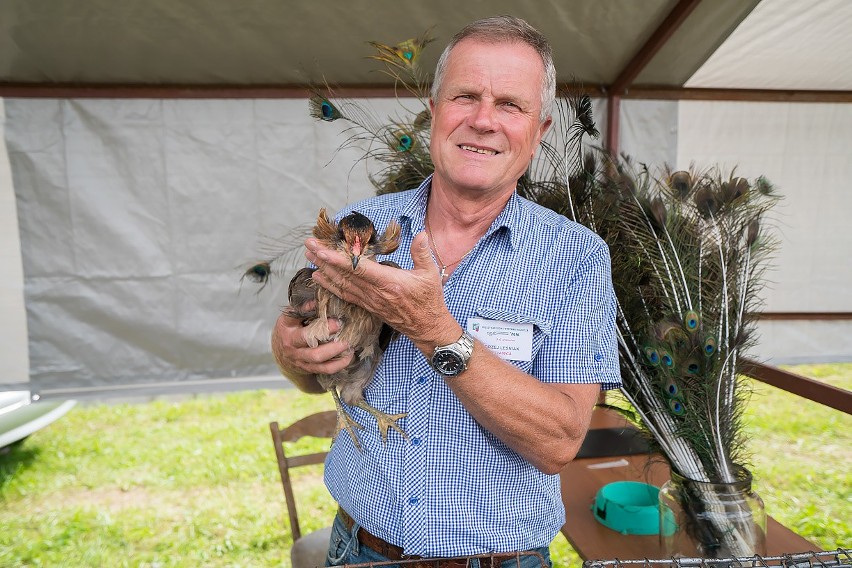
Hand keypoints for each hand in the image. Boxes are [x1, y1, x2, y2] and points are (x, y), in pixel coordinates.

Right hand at [271, 310, 352, 387]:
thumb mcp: (292, 317)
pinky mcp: (308, 368)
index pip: (293, 316)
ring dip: (336, 350)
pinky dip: (339, 363)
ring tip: (348, 342)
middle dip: (326, 332)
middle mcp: (291, 343)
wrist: (282, 354)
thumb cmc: (291, 330)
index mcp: (286, 326)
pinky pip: (325, 369)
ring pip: (318, 357)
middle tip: (341, 325)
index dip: (306, 309)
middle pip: (308, 339)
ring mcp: (299, 358)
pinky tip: (349, 356)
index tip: (319, 304)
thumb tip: (320, 300)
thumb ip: (304, 309)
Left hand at [306, 232, 459, 348]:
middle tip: (308, 245)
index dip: (339, 260)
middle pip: (344, 275)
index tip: (323, 250)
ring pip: (342, 285)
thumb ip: (422, 253)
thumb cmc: (430, 300)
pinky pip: (345, 295)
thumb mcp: (431, 274)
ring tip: (308, 257)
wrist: (427, 328)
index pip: (359, 269)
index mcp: (390, 282)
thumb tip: (421, 233)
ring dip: (323, 270)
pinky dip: (330, 286)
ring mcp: (370, 301)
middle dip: (324, 259)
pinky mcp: (368, 307)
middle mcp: (376, 293)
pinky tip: (319, 277)